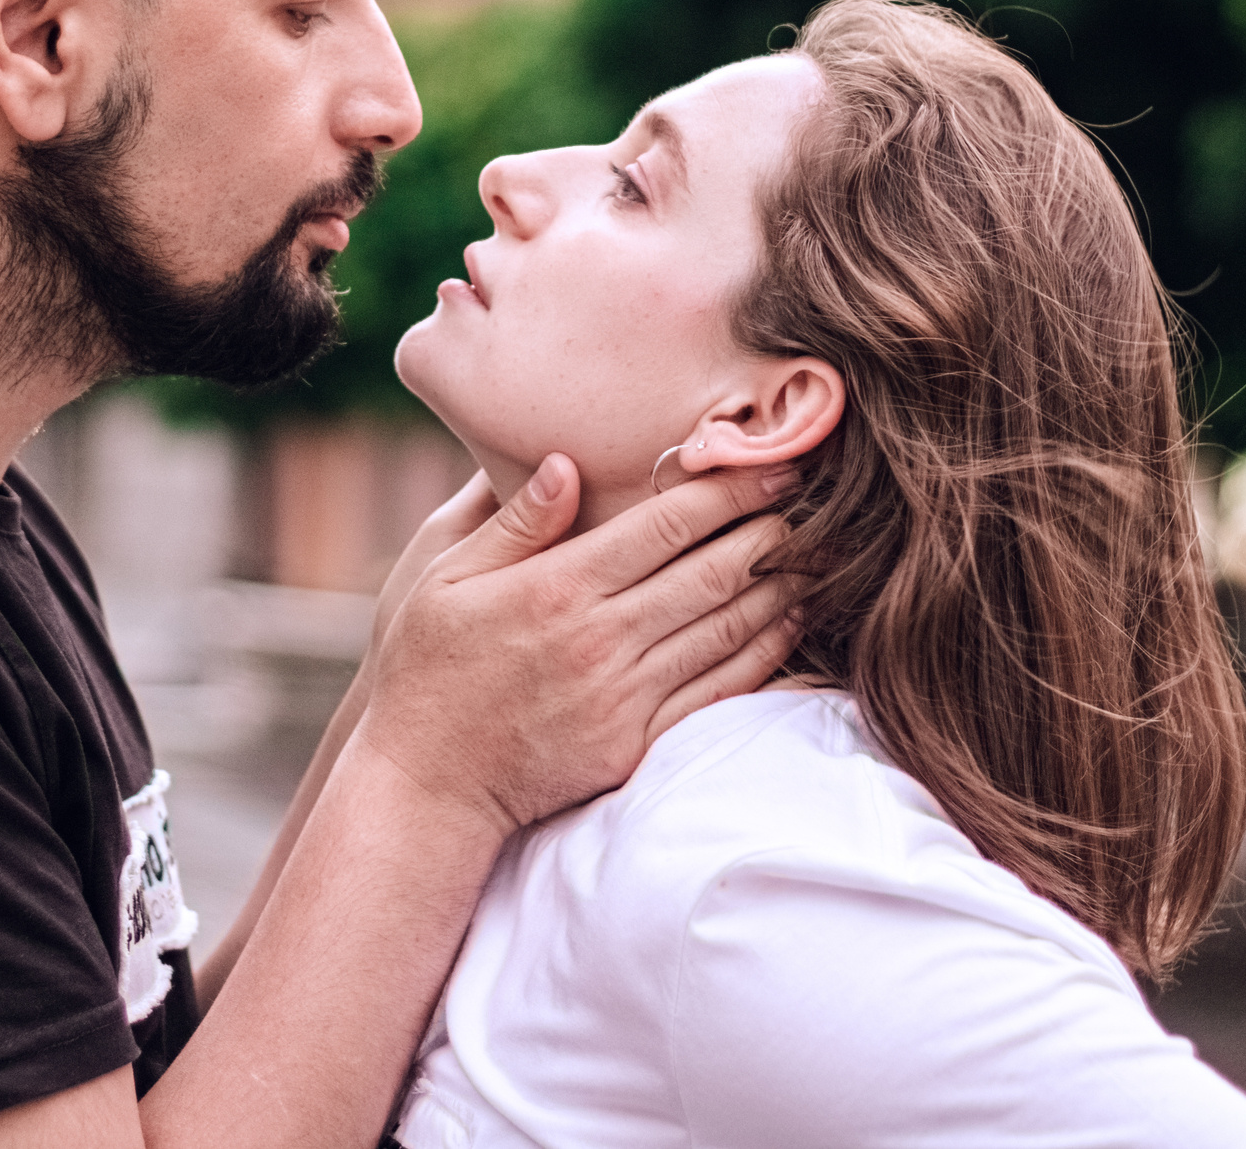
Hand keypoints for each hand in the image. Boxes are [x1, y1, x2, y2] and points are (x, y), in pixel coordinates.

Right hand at [355, 455, 796, 837]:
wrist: (426, 782)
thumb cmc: (427, 668)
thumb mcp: (442, 578)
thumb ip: (512, 521)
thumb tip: (568, 464)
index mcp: (555, 588)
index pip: (664, 525)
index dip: (726, 490)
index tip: (771, 463)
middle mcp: (599, 639)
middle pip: (709, 572)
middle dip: (769, 529)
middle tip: (816, 499)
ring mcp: (622, 696)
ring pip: (724, 630)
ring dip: (778, 587)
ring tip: (819, 553)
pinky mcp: (634, 743)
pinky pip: (714, 691)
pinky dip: (761, 654)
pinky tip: (788, 624)